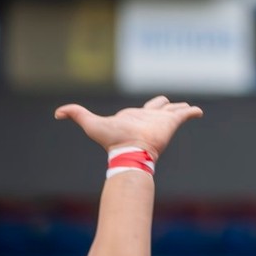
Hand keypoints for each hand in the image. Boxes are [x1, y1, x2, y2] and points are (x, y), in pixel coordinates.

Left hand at [55, 95, 203, 158]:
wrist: (130, 150)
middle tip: (173, 106)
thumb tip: (57, 113)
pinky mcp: (172, 122)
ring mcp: (162, 119)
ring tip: (188, 108)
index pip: (141, 109)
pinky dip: (193, 112)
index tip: (148, 109)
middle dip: (166, 105)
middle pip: (160, 106)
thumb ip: (76, 114)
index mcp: (135, 116)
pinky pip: (186, 114)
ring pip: (174, 110)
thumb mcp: (91, 124)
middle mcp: (149, 117)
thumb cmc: (112, 139)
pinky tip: (198, 112)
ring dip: (181, 108)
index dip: (144, 108)